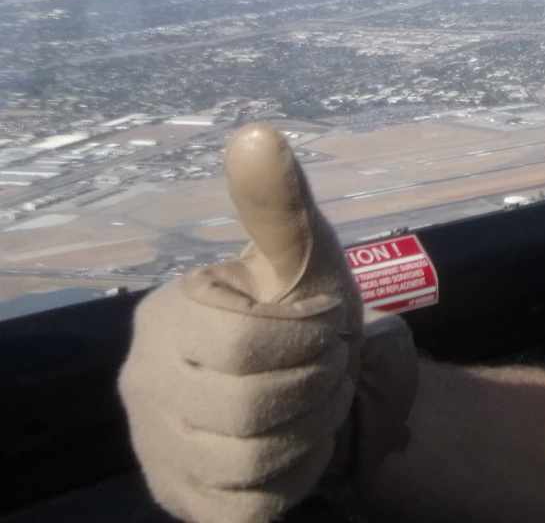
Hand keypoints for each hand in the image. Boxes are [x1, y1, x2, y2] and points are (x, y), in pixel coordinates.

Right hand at [118, 125, 415, 522]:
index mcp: (169, 316)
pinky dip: (291, 479)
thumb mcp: (305, 256)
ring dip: (310, 432)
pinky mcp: (182, 498)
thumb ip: (279, 205)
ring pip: (256, 461)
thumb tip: (257, 133)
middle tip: (326, 368)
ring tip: (312, 403)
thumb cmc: (304, 310)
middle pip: (254, 407)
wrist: (313, 383)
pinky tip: (292, 444)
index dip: (310, 338)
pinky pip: (251, 505)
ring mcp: (156, 447)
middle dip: (317, 386)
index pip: (248, 344)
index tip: (326, 324)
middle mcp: (143, 384)